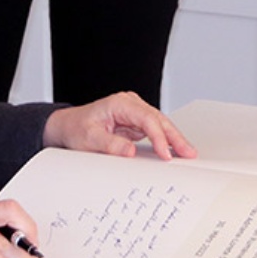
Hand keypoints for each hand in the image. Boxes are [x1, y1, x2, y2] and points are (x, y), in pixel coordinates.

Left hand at [43, 92, 196, 160]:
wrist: (67, 127)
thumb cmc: (76, 129)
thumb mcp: (89, 138)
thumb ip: (110, 144)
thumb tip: (131, 151)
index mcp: (120, 103)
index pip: (146, 118)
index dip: (158, 136)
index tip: (165, 154)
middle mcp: (130, 104)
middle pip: (158, 119)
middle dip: (174, 136)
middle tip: (189, 153)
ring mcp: (134, 112)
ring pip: (159, 124)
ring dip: (173, 138)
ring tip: (188, 153)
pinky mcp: (135, 122)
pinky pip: (154, 130)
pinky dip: (164, 140)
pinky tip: (174, 150)